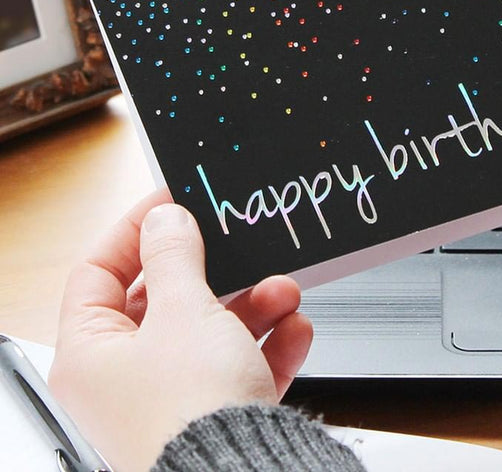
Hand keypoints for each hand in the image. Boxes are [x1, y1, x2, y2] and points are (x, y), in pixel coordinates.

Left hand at [49, 191, 312, 471]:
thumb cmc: (192, 412)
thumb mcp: (184, 310)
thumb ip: (174, 255)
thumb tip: (166, 219)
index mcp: (92, 352)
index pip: (99, 271)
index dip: (135, 230)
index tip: (171, 202)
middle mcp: (124, 378)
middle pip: (165, 299)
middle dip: (214, 272)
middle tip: (235, 246)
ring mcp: (170, 398)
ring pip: (210, 331)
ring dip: (253, 305)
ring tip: (283, 292)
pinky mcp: (212, 415)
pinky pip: (240, 366)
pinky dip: (268, 345)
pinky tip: (294, 331)